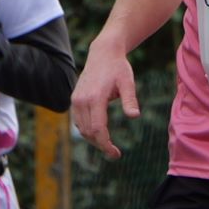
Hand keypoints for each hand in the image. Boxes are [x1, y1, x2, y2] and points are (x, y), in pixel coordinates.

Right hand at [70, 40, 140, 158]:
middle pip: (88, 132)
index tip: (115, 154)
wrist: (103, 54)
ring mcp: (76, 100)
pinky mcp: (74, 99)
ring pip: (81, 129)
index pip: (97, 129)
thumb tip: (134, 116)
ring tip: (108, 144)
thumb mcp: (128, 83)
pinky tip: (99, 133)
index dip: (106, 145)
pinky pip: (78, 121)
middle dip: (101, 145)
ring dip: (93, 139)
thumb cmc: (118, 68)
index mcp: (95, 98)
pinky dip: (87, 130)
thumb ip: (130, 100)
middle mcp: (82, 100)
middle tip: (114, 153)